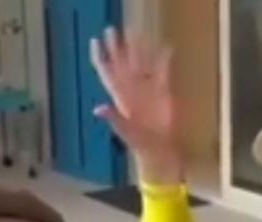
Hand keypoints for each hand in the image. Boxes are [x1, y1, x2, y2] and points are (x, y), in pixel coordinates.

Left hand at [89, 27, 182, 183]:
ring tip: (138, 32)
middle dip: (118, 47)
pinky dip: (165, 60)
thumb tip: (98, 108)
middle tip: (112, 30)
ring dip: (140, 49)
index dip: (100, 58)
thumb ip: (113, 118)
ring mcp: (147, 91)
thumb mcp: (125, 131)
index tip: (94, 42)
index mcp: (120, 97)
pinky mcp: (164, 94)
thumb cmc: (140, 145)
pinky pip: (163, 72)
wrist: (159, 152)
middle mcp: (132, 90)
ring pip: (142, 64)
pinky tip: (167, 48)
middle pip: (123, 63)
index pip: (107, 73)